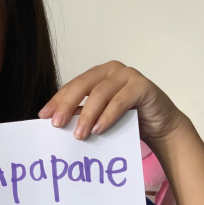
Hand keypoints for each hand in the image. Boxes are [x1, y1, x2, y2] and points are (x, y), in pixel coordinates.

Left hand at [38, 61, 184, 144]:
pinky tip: (98, 129)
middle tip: (56, 124)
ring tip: (80, 134)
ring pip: (100, 94)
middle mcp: (110, 70)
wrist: (161, 125)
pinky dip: (107, 116)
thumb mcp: (99, 115)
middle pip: (82, 86)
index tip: (42, 116)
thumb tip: (54, 121)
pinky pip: (120, 101)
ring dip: (87, 115)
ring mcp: (127, 75)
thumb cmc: (128, 119)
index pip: (71, 86)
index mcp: (96, 74)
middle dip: (66, 105)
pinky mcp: (142, 86)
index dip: (56, 101)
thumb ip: (81, 113)